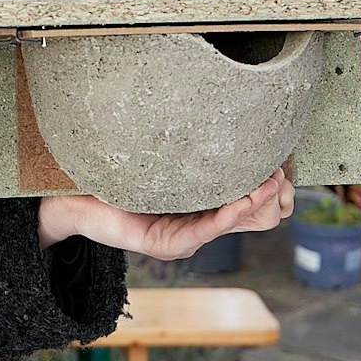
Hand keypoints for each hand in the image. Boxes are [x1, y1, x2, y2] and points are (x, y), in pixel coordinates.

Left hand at [35, 169, 293, 259]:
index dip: (269, 190)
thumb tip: (216, 116)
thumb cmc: (118, 175)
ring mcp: (181, 239)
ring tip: (271, 183)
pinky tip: (240, 202)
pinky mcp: (164, 245)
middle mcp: (195, 228)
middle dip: (270, 197)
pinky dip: (223, 216)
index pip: (247, 204)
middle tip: (282, 174)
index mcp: (199, 209)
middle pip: (248, 218)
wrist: (76, 197)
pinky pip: (201, 229)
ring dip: (254, 204)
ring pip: (230, 223)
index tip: (284, 166)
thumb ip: (190, 151)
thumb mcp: (163, 161)